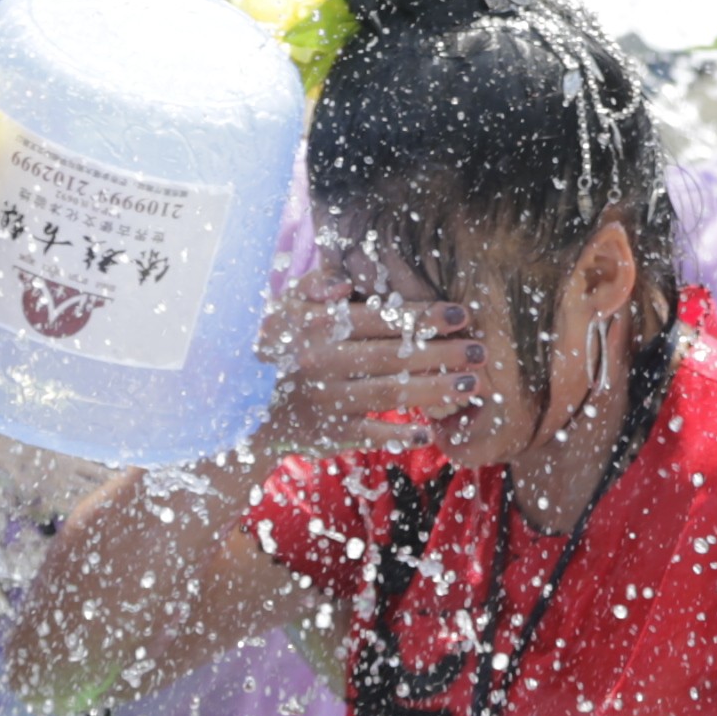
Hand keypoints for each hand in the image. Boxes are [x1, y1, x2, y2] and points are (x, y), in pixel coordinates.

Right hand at [253, 278, 482, 458]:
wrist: (235, 405)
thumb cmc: (271, 349)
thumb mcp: (282, 310)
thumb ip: (312, 288)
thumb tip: (342, 282)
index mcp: (317, 327)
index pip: (381, 319)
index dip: (424, 316)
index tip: (462, 313)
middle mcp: (323, 362)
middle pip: (394, 355)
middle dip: (442, 352)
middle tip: (481, 350)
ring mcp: (326, 400)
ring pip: (389, 393)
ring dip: (434, 389)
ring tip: (470, 384)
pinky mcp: (326, 433)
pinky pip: (369, 434)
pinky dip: (399, 434)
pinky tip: (429, 429)